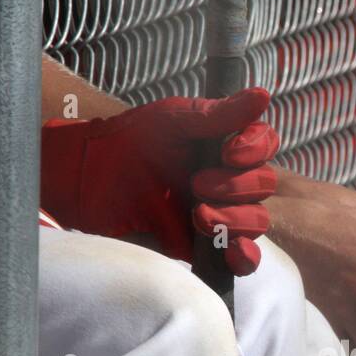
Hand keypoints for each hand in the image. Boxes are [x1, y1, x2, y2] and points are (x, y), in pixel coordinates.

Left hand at [40, 88, 278, 274]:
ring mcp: (222, 214)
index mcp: (226, 144)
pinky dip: (245, 257)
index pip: (264, 144)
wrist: (91, 182)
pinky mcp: (207, 247)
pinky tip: (233, 250)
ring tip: (197, 215)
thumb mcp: (173, 121)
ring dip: (233, 218)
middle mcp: (229, 178)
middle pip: (264, 185)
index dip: (255, 149)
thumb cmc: (130, 143)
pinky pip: (243, 260)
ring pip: (257, 221)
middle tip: (196, 183)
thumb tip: (262, 95)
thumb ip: (218, 114)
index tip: (228, 152)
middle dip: (235, 186)